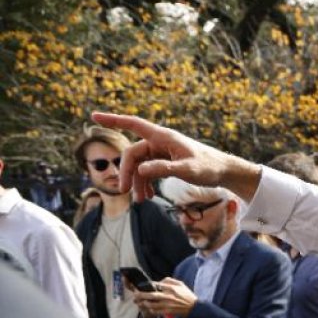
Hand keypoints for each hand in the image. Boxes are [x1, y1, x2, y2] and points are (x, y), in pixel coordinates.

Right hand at [90, 112, 261, 202]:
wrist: (224, 171)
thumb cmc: (209, 167)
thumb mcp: (188, 169)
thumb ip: (165, 169)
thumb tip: (141, 170)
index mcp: (163, 137)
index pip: (133, 124)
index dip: (112, 120)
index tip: (93, 115)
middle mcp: (159, 142)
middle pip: (133, 154)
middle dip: (128, 173)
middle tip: (125, 193)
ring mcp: (161, 152)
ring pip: (140, 166)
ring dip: (137, 182)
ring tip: (140, 201)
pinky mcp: (165, 162)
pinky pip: (148, 171)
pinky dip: (146, 183)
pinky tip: (148, 197)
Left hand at [130, 277, 197, 317]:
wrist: (194, 308)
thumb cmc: (187, 295)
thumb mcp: (180, 284)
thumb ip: (170, 280)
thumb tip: (159, 281)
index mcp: (171, 288)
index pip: (156, 285)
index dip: (147, 285)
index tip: (141, 286)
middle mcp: (168, 296)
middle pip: (151, 295)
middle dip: (141, 295)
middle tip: (135, 295)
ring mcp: (167, 304)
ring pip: (151, 304)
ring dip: (143, 303)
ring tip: (138, 302)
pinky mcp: (167, 311)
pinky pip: (155, 311)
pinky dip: (150, 310)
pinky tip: (147, 309)